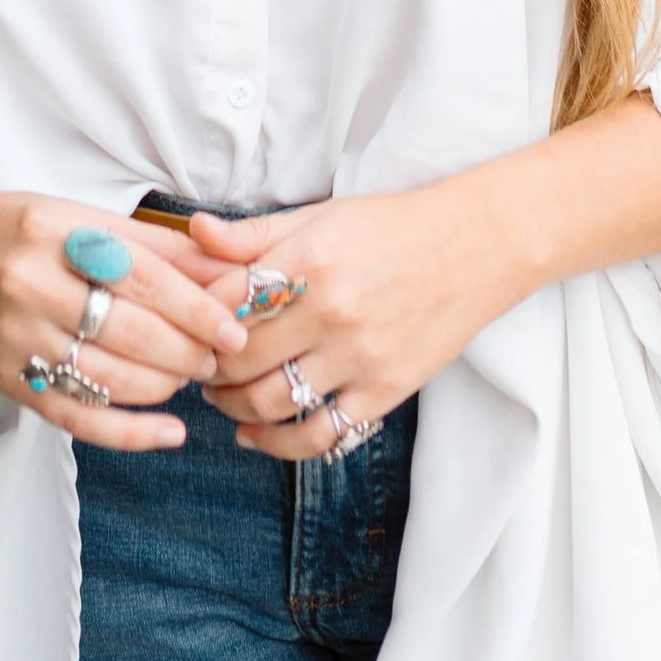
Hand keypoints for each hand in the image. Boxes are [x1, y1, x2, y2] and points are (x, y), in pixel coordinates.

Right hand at [0, 184, 251, 452]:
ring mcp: (16, 339)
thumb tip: (225, 269)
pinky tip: (169, 433)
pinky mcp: (8, 380)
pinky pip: (76, 418)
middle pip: (129, 333)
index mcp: (56, 233)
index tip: (232, 329)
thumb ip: (156, 245)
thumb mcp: (83, 216)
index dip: (195, 308)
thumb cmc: (22, 230)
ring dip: (164, 386)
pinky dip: (128, 432)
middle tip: (218, 356)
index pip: (142, 278)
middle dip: (187, 351)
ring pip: (108, 380)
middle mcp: (32, 286)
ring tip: (189, 377)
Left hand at [191, 189, 516, 460]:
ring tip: (223, 398)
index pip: (223, 302)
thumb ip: (255, 234)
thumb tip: (194, 232)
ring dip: (232, 408)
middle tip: (196, 368)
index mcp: (308, 260)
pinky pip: (319, 435)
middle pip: (238, 359)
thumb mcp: (321, 216)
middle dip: (206, 369)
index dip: (193, 320)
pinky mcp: (384, 391)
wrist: (475, 247)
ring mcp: (359, 356)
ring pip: (270, 402)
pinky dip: (277, 444)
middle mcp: (331, 311)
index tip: (185, 327)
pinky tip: (255, 435)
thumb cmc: (392, 227)